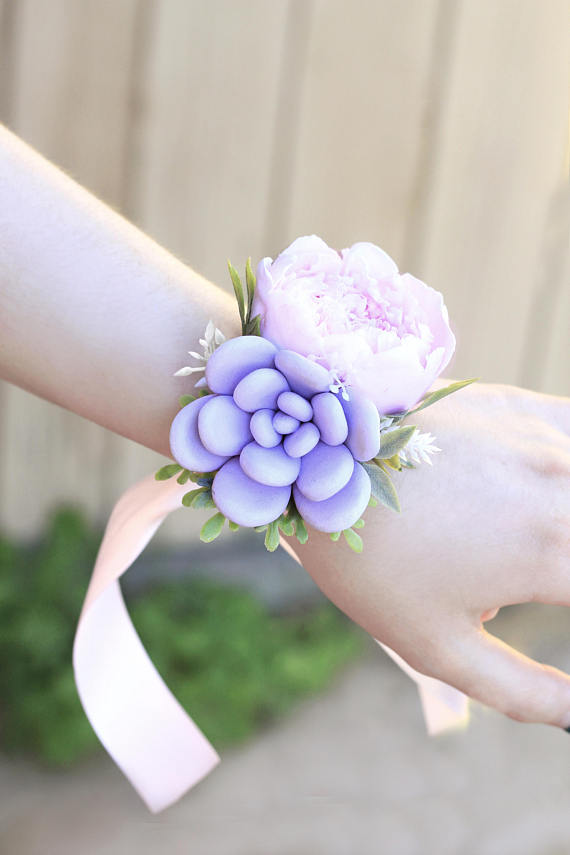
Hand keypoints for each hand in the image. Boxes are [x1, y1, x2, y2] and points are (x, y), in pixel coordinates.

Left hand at [287, 380, 569, 728]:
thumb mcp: (438, 648)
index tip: (549, 600)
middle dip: (567, 566)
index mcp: (551, 554)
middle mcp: (560, 485)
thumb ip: (524, 691)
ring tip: (509, 548)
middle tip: (531, 580)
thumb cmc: (370, 566)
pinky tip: (534, 494)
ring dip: (566, 523)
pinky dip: (566, 471)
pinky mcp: (519, 406)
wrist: (315, 469)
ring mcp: (541, 438)